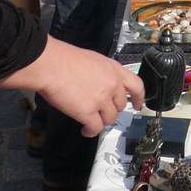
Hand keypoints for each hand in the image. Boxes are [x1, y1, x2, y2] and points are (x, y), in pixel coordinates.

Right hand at [0, 38, 145, 136]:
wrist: (51, 65)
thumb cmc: (64, 59)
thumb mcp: (92, 61)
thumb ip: (102, 74)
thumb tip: (99, 85)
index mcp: (114, 70)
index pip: (136, 86)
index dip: (139, 98)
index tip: (138, 105)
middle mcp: (112, 85)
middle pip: (120, 106)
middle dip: (111, 110)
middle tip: (99, 111)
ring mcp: (102, 100)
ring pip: (110, 119)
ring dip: (100, 121)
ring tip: (89, 121)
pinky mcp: (88, 113)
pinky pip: (96, 128)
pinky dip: (91, 132)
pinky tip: (85, 130)